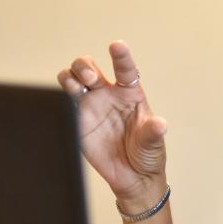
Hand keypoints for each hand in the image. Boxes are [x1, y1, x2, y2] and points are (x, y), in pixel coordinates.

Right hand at [57, 41, 166, 202]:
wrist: (133, 178)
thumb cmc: (147, 155)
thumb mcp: (153, 144)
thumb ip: (153, 133)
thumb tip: (160, 125)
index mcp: (130, 94)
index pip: (124, 69)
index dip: (120, 56)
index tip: (116, 45)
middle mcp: (109, 95)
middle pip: (90, 67)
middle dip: (86, 67)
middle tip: (91, 80)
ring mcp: (91, 105)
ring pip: (74, 78)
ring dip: (72, 75)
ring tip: (79, 85)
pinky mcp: (77, 120)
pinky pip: (65, 100)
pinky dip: (62, 93)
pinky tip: (66, 97)